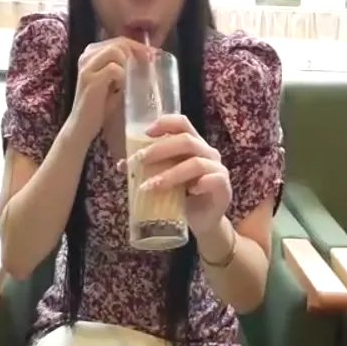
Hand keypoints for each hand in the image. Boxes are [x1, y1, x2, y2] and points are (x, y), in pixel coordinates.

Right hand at [68, 37, 151, 143]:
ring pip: (116, 51)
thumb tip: (147, 60)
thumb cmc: (100, 106)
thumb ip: (123, 68)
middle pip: (119, 43)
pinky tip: (121, 88)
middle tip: (149, 65)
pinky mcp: (90, 80)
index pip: (119, 40)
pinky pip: (113, 68)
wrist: (81, 127)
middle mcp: (86, 56)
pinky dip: (122, 77)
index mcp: (91, 53)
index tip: (153, 56)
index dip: (138, 47)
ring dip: (128, 64)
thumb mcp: (112, 82)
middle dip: (138, 52)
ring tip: (129, 80)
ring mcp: (87, 67)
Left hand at [132, 114, 230, 236]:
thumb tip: (122, 164)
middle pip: (186, 140)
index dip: (165, 123)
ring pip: (196, 163)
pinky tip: (189, 192)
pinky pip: (214, 179)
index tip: (146, 132)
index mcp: (193, 145)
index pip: (182, 124)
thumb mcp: (163, 181)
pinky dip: (200, 183)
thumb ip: (147, 170)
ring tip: (150, 186)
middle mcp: (207, 152)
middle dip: (160, 150)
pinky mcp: (223, 187)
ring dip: (170, 174)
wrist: (201, 222)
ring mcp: (217, 169)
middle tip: (140, 161)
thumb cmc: (181, 197)